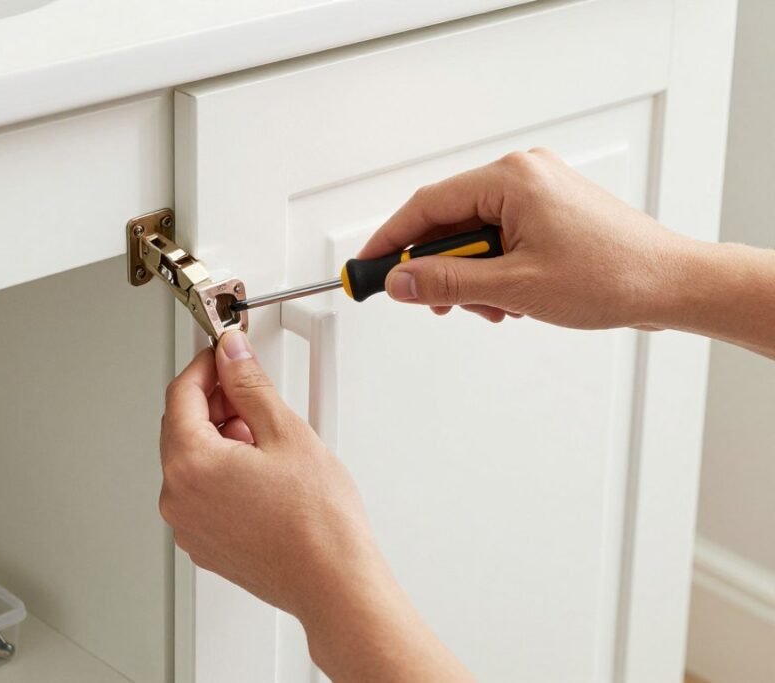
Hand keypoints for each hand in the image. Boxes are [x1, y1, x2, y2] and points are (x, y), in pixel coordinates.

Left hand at [160, 332, 474, 680]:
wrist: (333, 583)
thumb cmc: (317, 523)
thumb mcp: (286, 432)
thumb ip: (249, 384)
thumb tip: (231, 355)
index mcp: (191, 464)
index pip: (181, 394)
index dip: (206, 366)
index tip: (225, 355)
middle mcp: (178, 498)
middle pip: (181, 427)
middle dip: (214, 403)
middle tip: (251, 394)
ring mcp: (188, 526)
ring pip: (192, 461)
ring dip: (220, 439)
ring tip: (266, 441)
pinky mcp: (204, 544)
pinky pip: (200, 493)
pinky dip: (221, 473)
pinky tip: (260, 473)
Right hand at [360, 148, 695, 329]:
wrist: (671, 284)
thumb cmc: (613, 275)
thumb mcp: (515, 287)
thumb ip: (448, 284)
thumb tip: (400, 282)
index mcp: (511, 178)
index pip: (427, 206)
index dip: (391, 240)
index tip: (366, 268)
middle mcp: (522, 174)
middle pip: (450, 221)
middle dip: (440, 269)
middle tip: (430, 303)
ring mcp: (537, 190)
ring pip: (475, 234)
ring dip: (471, 276)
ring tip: (493, 307)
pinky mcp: (548, 210)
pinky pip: (500, 237)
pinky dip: (494, 271)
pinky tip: (510, 298)